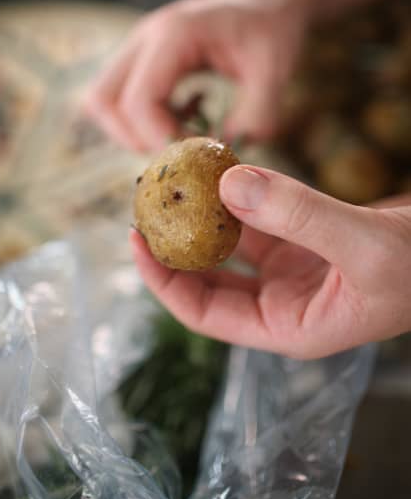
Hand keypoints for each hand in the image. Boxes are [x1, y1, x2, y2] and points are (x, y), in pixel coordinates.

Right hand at [86, 0, 305, 150]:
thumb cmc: (270, 26)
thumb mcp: (275, 69)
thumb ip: (257, 114)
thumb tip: (228, 153)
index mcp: (174, 35)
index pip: (138, 100)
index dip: (160, 138)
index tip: (196, 153)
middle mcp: (145, 38)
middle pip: (102, 101)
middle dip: (135, 137)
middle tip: (179, 149)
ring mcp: (139, 49)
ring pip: (104, 102)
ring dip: (135, 130)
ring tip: (182, 130)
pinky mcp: (143, 61)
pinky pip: (121, 99)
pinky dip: (144, 120)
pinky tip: (185, 115)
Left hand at [130, 166, 410, 358]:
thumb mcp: (363, 245)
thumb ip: (300, 215)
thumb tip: (229, 185)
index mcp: (288, 326)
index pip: (205, 312)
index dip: (165, 281)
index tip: (136, 241)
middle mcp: (283, 302)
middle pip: (211, 279)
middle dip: (176, 247)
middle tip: (146, 208)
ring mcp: (293, 271)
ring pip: (233, 244)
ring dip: (205, 217)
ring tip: (174, 184)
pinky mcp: (305, 240)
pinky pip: (259, 218)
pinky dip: (240, 198)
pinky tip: (221, 173)